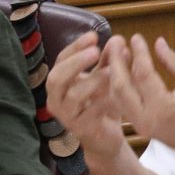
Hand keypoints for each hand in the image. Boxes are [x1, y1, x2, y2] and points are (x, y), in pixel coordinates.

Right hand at [45, 35, 131, 162]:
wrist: (106, 138)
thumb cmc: (101, 104)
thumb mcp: (105, 79)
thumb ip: (109, 60)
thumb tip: (118, 39)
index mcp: (60, 82)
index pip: (61, 60)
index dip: (76, 47)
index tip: (94, 36)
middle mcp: (56, 99)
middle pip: (56, 78)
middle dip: (76, 63)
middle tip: (96, 51)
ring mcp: (66, 115)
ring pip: (74, 95)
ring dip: (93, 81)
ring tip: (111, 72)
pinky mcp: (80, 129)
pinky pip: (91, 113)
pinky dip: (105, 101)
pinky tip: (118, 95)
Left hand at [113, 36, 174, 174]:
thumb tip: (158, 43)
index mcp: (162, 107)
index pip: (143, 74)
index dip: (139, 53)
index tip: (136, 37)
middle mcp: (146, 119)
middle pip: (121, 86)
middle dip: (116, 62)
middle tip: (115, 42)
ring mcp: (141, 126)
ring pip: (118, 97)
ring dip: (116, 74)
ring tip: (118, 54)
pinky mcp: (141, 128)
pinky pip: (124, 105)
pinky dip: (121, 87)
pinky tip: (124, 72)